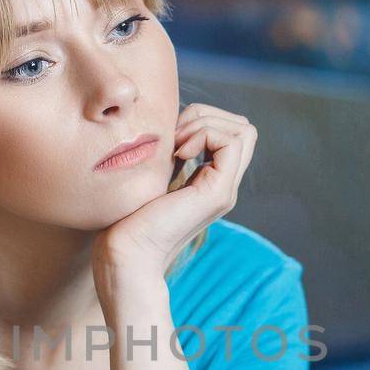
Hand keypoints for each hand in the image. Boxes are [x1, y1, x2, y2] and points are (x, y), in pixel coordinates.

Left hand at [94, 103, 257, 280]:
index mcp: (210, 181)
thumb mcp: (153, 175)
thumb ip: (170, 155)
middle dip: (207, 116)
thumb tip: (174, 124)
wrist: (126, 253)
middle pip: (243, 128)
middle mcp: (223, 185)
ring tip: (177, 146)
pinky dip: (204, 135)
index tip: (171, 137)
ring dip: (206, 124)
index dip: (203, 120)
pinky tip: (179, 155)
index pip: (231, 132)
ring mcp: (224, 190)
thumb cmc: (127, 218)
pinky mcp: (218, 192)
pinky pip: (231, 142)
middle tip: (175, 137)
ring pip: (244, 130)